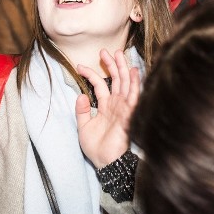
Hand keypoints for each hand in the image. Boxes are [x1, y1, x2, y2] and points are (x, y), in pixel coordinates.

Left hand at [75, 49, 139, 168]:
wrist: (105, 162)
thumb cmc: (96, 148)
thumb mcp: (83, 127)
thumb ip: (82, 111)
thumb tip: (80, 95)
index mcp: (106, 106)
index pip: (99, 85)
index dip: (90, 74)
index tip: (79, 66)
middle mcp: (116, 105)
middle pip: (115, 80)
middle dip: (111, 65)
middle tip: (105, 51)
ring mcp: (124, 108)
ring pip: (125, 84)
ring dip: (123, 69)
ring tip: (119, 54)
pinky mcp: (130, 115)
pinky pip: (134, 97)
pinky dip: (134, 84)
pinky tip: (133, 72)